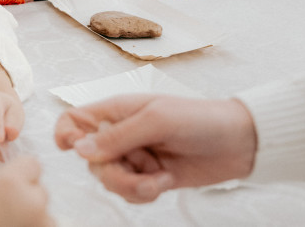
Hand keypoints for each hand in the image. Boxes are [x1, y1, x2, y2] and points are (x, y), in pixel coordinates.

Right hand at [54, 94, 256, 202]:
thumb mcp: (156, 121)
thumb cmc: (198, 119)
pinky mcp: (148, 178)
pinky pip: (130, 193)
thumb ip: (117, 136)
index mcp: (115, 111)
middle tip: (139, 172)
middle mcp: (119, 134)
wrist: (238, 143)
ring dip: (131, 186)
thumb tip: (78, 150)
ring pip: (109, 180)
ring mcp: (134, 157)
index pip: (74, 121)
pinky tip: (164, 182)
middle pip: (90, 160)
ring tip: (158, 179)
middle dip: (112, 173)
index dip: (66, 135)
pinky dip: (143, 194)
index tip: (73, 150)